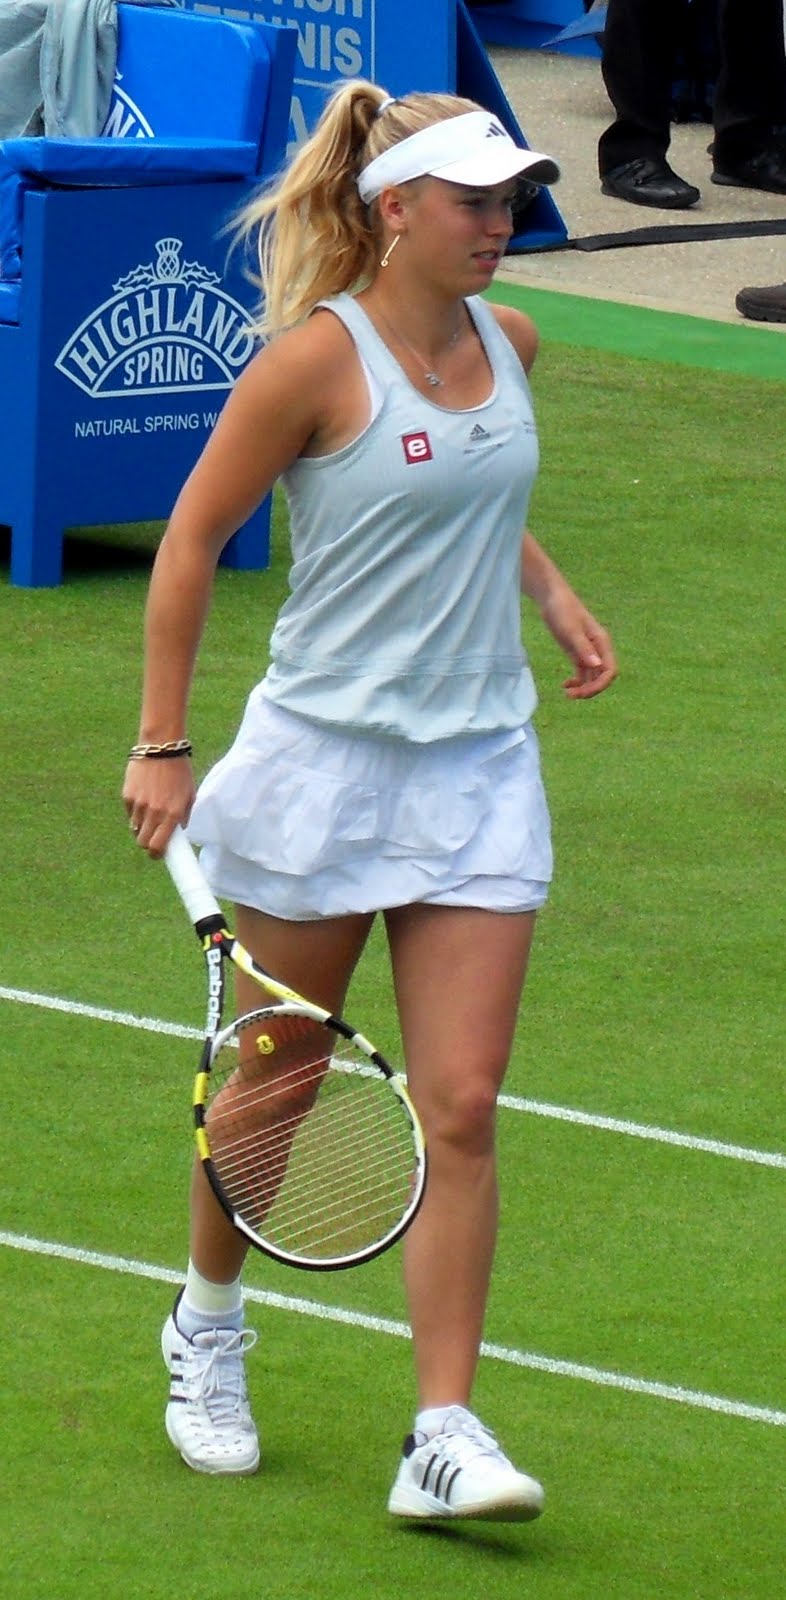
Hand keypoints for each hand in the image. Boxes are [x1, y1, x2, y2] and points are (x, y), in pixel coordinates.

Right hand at [123, 757, 196, 858]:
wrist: (161, 747)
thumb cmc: (179, 771)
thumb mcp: (189, 794)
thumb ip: (184, 815)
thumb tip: (177, 832)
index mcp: (172, 814)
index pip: (158, 846)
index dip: (157, 854)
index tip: (158, 854)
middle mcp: (154, 812)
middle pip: (142, 842)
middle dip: (147, 843)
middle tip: (153, 838)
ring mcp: (138, 804)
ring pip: (134, 828)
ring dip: (141, 827)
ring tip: (150, 814)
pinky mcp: (127, 795)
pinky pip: (129, 813)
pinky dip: (135, 812)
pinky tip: (143, 799)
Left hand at [539, 584, 616, 699]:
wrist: (551, 598)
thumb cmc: (563, 610)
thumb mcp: (571, 630)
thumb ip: (583, 648)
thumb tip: (597, 665)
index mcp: (602, 643)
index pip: (610, 670)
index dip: (600, 685)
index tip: (583, 692)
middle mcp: (598, 649)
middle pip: (602, 677)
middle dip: (590, 689)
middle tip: (571, 696)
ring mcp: (588, 652)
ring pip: (592, 677)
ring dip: (582, 688)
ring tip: (566, 693)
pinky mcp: (576, 652)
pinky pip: (582, 673)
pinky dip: (576, 682)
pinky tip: (565, 685)